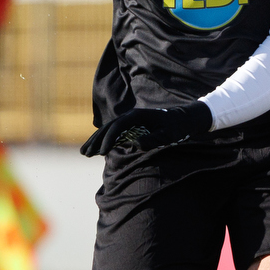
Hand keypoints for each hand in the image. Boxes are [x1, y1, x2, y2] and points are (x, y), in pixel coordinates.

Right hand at [79, 103, 211, 156]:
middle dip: (96, 140)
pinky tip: (97, 150)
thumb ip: (153, 139)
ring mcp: (131, 120)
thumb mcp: (168, 134)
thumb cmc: (177, 127)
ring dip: (96, 140)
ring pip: (109, 129)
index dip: (108, 139)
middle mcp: (131, 116)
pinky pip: (115, 133)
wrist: (184, 119)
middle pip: (108, 127)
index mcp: (138, 115)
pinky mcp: (132, 126)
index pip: (118, 126)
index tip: (101, 152)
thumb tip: (134, 144)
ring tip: (84, 152)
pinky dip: (105, 140)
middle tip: (85, 153)